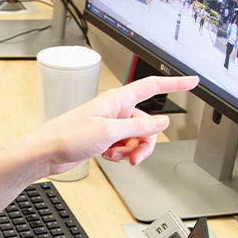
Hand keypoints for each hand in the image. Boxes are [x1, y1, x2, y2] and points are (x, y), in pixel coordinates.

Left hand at [36, 75, 198, 171]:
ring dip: (131, 150)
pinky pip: (124, 146)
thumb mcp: (110, 132)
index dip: (174, 84)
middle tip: (135, 156)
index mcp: (116, 100)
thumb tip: (162, 123)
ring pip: (136, 137)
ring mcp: (109, 124)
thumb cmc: (67, 136)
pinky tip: (107, 156)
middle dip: (145, 142)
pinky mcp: (102, 138)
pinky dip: (120, 154)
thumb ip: (139, 127)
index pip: (152, 86)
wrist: (46, 153)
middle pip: (147, 123)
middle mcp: (114, 110)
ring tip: (116, 156)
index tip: (191, 81)